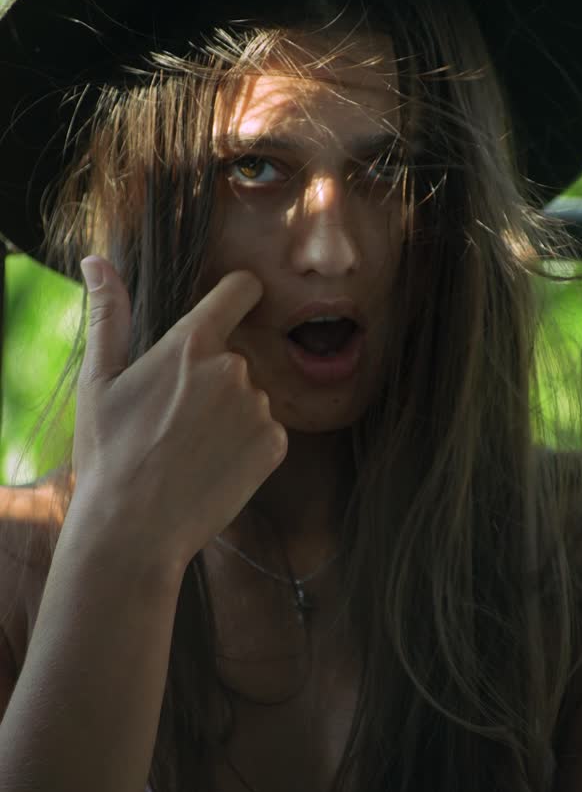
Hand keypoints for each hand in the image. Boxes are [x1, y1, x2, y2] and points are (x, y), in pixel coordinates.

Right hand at [70, 258, 287, 572]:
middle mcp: (234, 369)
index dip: (239, 293)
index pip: (240, 289)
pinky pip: (266, 431)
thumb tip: (96, 260)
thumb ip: (108, 314)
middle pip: (236, 356)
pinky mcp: (275, 445)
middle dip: (212, 378)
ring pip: (250, 396)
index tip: (234, 302)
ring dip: (229, 414)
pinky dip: (246, 445)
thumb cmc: (108, 454)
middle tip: (173, 419)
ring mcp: (259, 408)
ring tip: (188, 448)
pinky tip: (211, 467)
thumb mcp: (98, 380)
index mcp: (191, 344)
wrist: (134, 530)